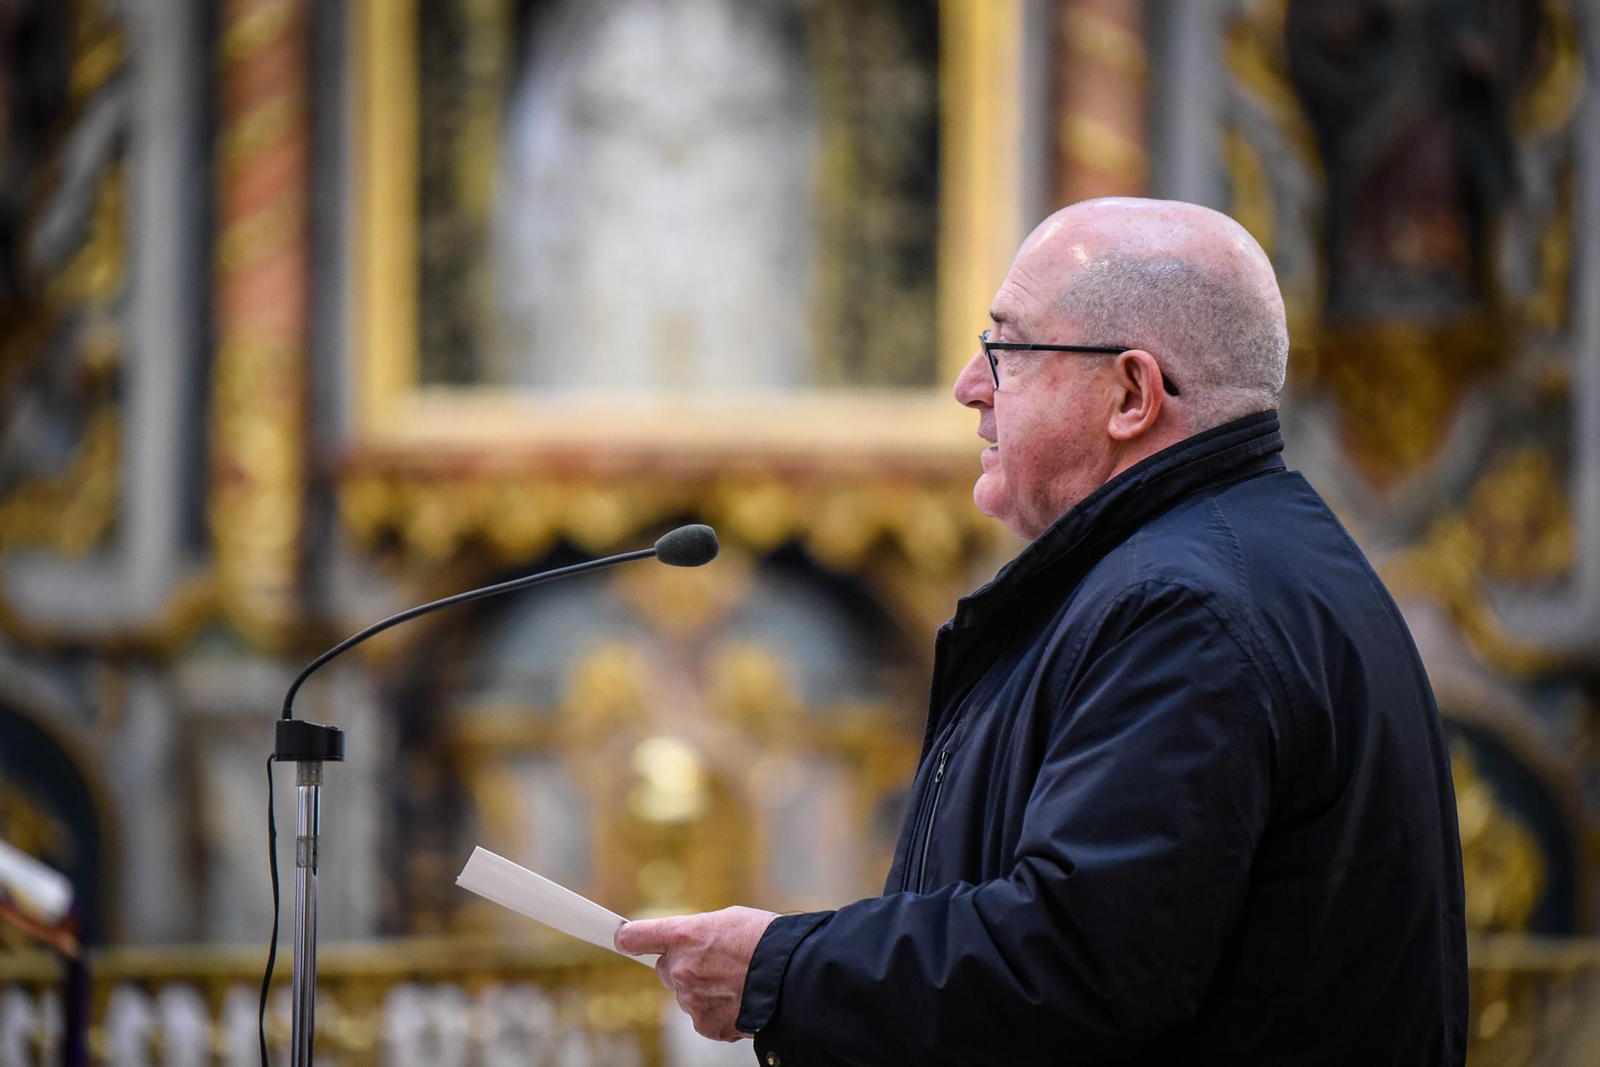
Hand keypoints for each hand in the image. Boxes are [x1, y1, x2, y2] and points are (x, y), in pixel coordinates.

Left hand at [615, 906, 778, 1040]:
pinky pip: (703, 1016)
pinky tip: (740, 998)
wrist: (794, 976)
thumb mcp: (730, 921)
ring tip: (738, 979)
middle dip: (684, 965)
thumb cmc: (768, 942)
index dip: (628, 938)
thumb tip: (690, 943)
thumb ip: (700, 933)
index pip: (636, 937)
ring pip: (687, 994)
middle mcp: (681, 968)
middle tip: (715, 961)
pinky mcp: (705, 1025)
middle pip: (666, 968)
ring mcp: (691, 1000)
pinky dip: (718, 1010)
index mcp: (685, 935)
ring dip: (705, 988)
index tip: (622, 938)